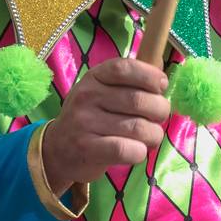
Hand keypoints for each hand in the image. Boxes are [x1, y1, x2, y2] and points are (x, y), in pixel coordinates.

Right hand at [41, 58, 169, 192]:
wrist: (57, 150)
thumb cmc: (92, 117)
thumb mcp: (103, 91)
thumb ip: (131, 83)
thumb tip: (162, 79)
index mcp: (95, 77)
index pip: (125, 68)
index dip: (150, 76)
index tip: (161, 86)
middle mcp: (87, 96)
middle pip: (139, 100)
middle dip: (160, 111)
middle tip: (157, 119)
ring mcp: (84, 123)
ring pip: (139, 128)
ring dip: (153, 135)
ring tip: (149, 138)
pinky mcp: (87, 148)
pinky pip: (127, 149)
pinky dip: (140, 152)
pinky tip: (137, 151)